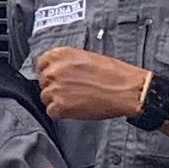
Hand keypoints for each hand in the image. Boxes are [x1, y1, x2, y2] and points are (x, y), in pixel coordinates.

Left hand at [35, 47, 157, 125]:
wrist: (127, 89)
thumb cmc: (113, 74)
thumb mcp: (86, 57)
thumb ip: (67, 62)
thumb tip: (58, 69)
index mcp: (60, 55)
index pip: (42, 63)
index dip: (51, 72)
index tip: (58, 78)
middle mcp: (54, 70)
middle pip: (43, 81)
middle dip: (55, 86)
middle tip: (72, 90)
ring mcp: (55, 89)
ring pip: (46, 97)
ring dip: (57, 100)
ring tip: (77, 99)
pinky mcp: (60, 107)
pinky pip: (51, 111)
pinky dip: (61, 113)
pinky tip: (76, 108)